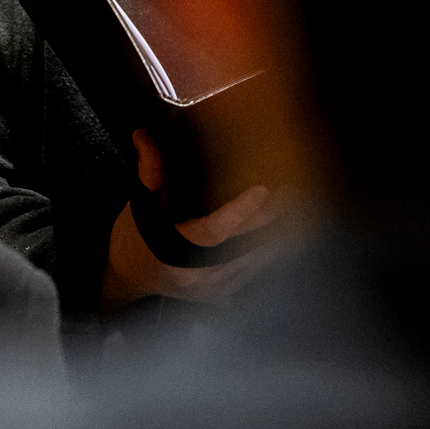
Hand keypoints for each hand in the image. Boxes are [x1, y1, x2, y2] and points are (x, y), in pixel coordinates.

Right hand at [101, 129, 277, 307]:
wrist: (129, 275)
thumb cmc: (134, 239)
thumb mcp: (140, 203)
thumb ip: (149, 171)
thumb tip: (144, 135)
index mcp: (175, 248)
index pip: (214, 230)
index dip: (240, 211)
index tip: (262, 190)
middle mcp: (197, 273)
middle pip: (243, 244)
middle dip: (271, 216)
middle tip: (292, 189)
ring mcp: (212, 287)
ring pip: (255, 261)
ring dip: (277, 235)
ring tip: (299, 208)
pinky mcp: (222, 293)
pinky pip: (254, 272)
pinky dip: (270, 251)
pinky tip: (287, 233)